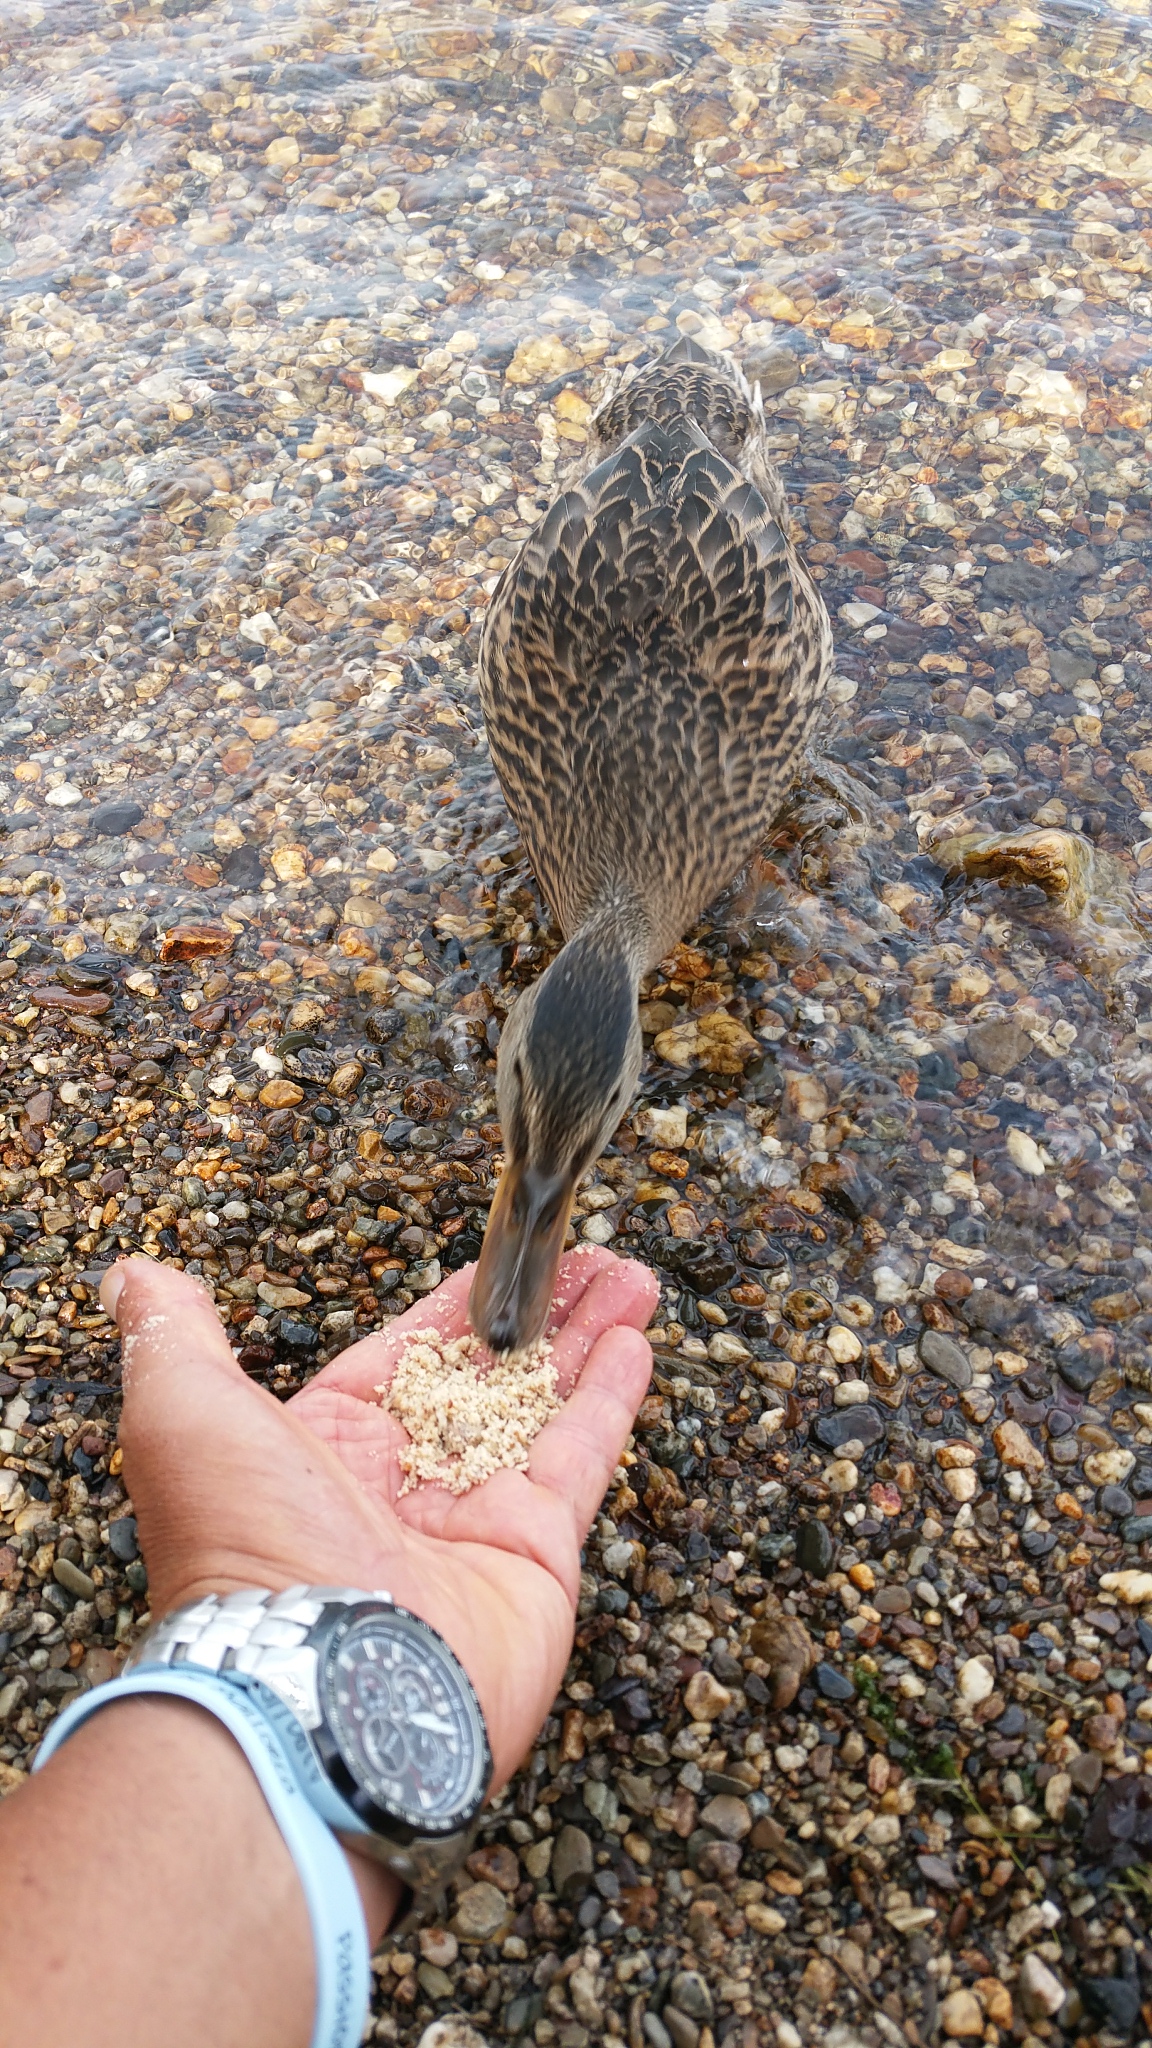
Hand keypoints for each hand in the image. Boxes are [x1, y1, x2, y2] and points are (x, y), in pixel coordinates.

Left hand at [104, 1247, 656, 1800]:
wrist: (313, 1683)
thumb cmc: (242, 1544)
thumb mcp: (182, 1410)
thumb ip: (173, 1334)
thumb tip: (134, 1274)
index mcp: (324, 1450)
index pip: (403, 1356)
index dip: (453, 1306)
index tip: (500, 1256)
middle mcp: (401, 1487)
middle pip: (484, 1376)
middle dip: (537, 1313)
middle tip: (585, 1256)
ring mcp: (473, 1523)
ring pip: (541, 1406)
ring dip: (585, 1338)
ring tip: (628, 1278)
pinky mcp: (535, 1557)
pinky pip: (578, 1461)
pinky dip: (609, 1399)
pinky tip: (634, 1341)